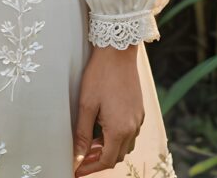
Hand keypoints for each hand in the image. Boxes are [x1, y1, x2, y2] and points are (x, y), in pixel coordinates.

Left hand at [73, 44, 143, 175]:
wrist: (118, 50)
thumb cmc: (99, 75)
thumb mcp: (86, 105)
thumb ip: (82, 134)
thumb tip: (76, 158)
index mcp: (120, 129)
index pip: (107, 161)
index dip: (91, 168)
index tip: (77, 170)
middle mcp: (133, 127)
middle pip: (118, 155)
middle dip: (99, 160)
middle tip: (81, 157)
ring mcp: (139, 118)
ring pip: (126, 145)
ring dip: (109, 148)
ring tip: (91, 143)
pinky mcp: (140, 109)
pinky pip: (131, 132)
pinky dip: (118, 137)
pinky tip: (104, 127)